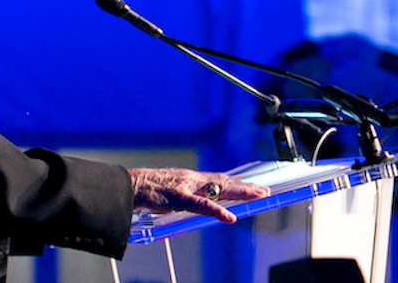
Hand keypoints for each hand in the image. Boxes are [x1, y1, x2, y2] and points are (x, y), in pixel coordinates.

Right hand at [128, 167, 268, 223]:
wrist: (132, 185)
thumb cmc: (150, 190)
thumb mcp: (174, 192)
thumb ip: (189, 197)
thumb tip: (202, 203)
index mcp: (193, 179)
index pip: (221, 180)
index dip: (239, 184)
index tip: (254, 187)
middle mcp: (194, 180)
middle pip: (225, 182)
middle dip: (246, 187)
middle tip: (265, 191)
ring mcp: (188, 187)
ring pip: (219, 189)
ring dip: (240, 193)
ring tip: (258, 195)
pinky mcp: (179, 197)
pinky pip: (201, 205)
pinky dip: (217, 211)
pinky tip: (230, 217)